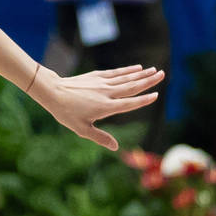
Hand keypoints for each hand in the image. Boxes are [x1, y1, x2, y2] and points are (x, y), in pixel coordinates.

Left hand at [32, 65, 163, 150]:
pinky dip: (127, 70)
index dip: (144, 100)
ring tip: (155, 70)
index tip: (156, 95)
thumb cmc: (66, 113)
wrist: (52, 92)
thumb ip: (100, 138)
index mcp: (106, 107)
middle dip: (148, 81)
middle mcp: (106, 93)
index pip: (129, 103)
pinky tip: (136, 67)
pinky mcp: (96, 76)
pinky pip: (115, 72)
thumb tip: (116, 147)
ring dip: (141, 74)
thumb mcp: (82, 129)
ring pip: (126, 77)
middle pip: (132, 86)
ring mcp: (102, 83)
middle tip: (163, 74)